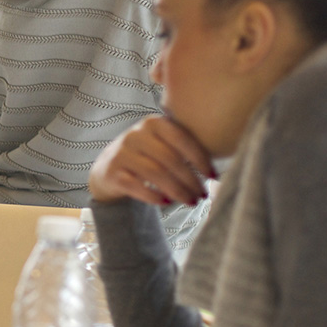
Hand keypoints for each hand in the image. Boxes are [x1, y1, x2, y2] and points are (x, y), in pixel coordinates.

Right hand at [89, 115, 213, 206]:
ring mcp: (122, 153)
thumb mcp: (162, 143)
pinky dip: (153, 196)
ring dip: (177, 190)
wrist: (109, 167)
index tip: (213, 176)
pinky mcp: (112, 172)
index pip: (182, 139)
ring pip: (155, 173)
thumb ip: (183, 147)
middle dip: (190, 180)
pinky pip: (136, 186)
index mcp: (153, 123)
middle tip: (203, 195)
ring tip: (190, 201)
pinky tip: (166, 202)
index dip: (200, 159)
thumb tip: (216, 171)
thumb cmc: (148, 156)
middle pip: (170, 159)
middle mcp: (135, 135)